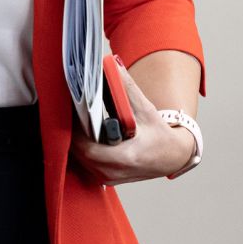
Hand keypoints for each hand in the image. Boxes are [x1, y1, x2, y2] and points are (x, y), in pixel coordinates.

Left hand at [70, 61, 194, 184]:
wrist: (173, 156)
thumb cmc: (160, 134)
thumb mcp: (145, 109)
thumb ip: (126, 88)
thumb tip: (110, 65)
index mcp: (126, 158)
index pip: (86, 147)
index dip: (75, 130)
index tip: (72, 113)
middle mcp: (114, 172)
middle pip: (78, 153)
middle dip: (72, 132)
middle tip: (69, 112)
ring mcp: (108, 178)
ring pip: (78, 159)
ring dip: (75, 140)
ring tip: (74, 120)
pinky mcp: (105, 178)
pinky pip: (84, 163)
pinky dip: (81, 148)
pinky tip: (81, 132)